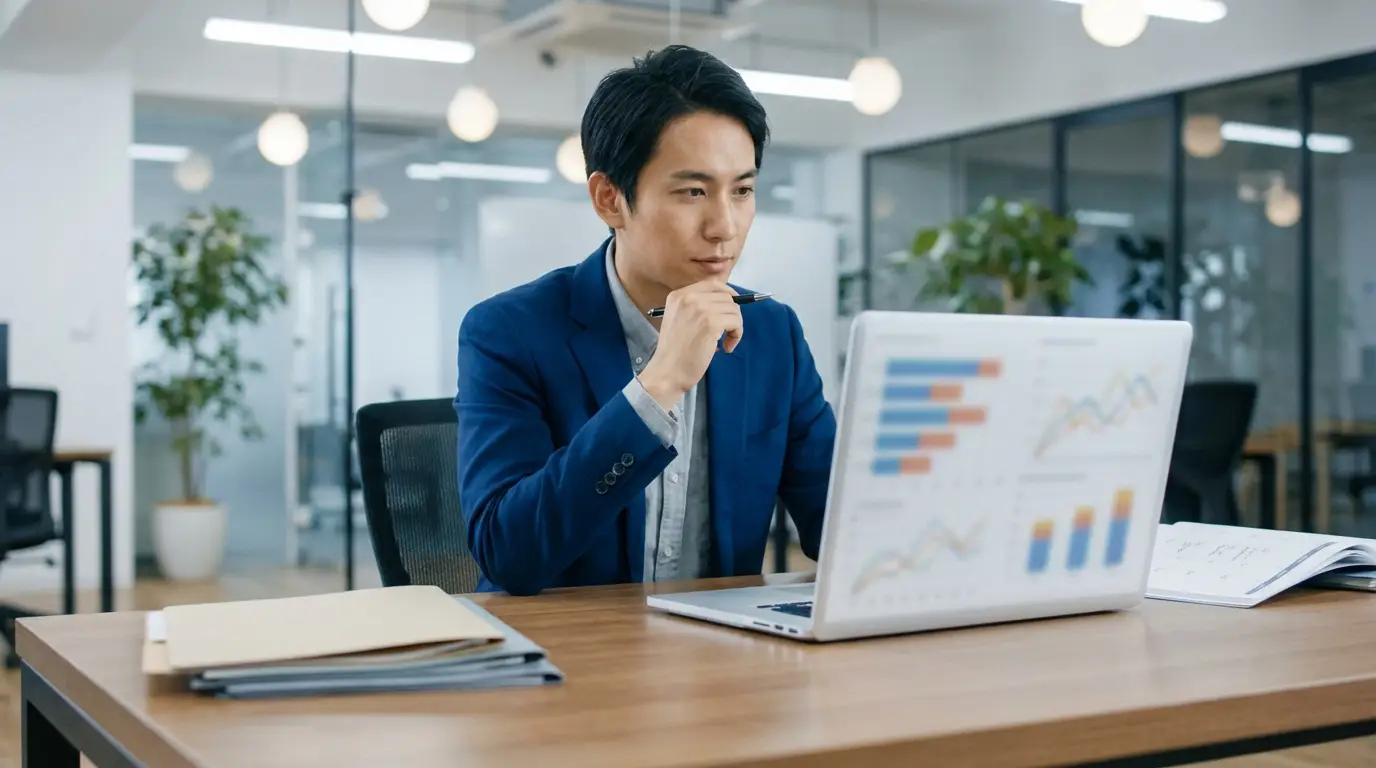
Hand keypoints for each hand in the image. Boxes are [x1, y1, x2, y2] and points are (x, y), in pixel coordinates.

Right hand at [638, 281, 741, 408]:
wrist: (667, 371)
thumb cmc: (675, 352)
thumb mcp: (679, 320)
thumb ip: (697, 307)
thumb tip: (728, 302)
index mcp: (678, 295)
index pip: (712, 284)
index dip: (728, 294)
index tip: (732, 308)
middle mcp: (688, 298)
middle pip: (726, 297)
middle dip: (732, 314)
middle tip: (727, 333)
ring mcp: (700, 309)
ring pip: (734, 310)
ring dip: (735, 327)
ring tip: (724, 343)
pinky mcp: (711, 323)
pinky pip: (736, 322)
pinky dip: (736, 335)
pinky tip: (726, 347)